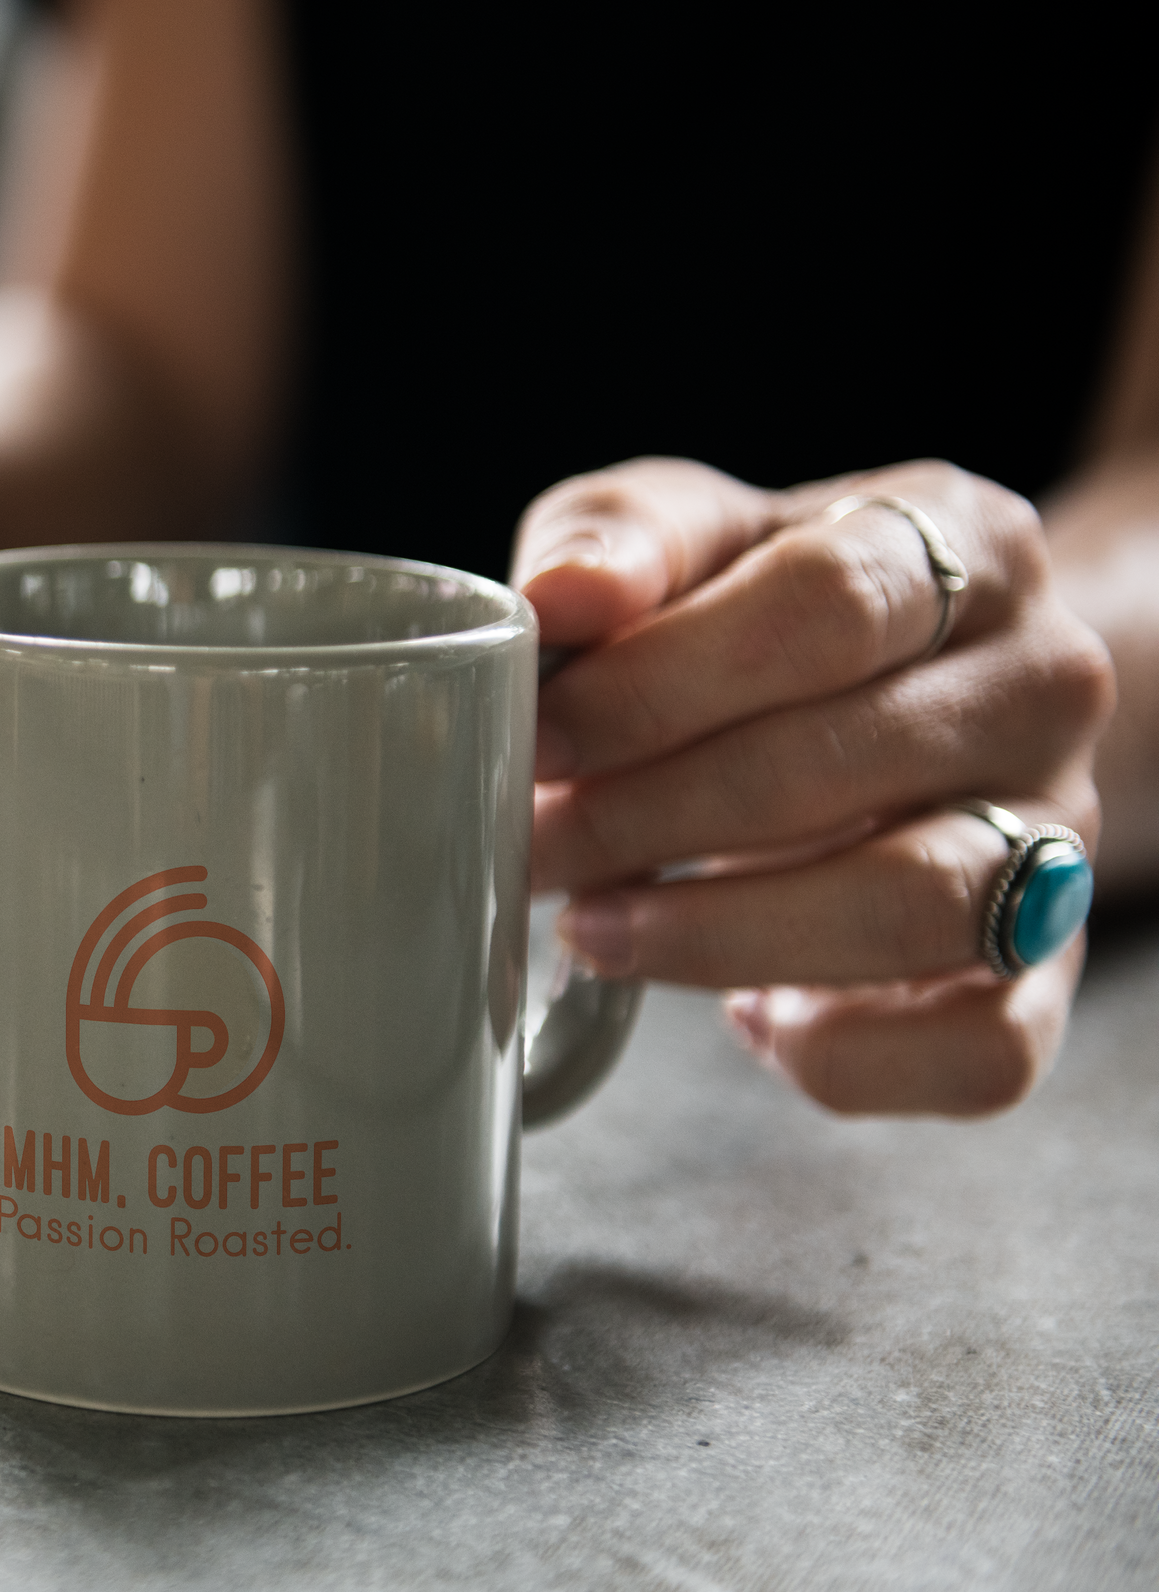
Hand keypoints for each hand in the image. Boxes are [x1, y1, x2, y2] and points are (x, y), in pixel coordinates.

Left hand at [515, 457, 1114, 1114]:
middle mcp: (1042, 686)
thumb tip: (558, 597)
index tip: (539, 737)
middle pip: (840, 762)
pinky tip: (748, 1022)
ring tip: (595, 931)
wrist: (913, 685)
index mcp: (967, 542)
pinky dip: (849, 1057)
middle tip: (530, 846)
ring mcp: (1061, 835)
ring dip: (719, 936)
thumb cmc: (768, 606)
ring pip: (913, 908)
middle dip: (644, 818)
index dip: (659, 683)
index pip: (824, 605)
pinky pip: (979, 1051)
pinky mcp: (1045, 972)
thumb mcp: (693, 533)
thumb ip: (623, 539)